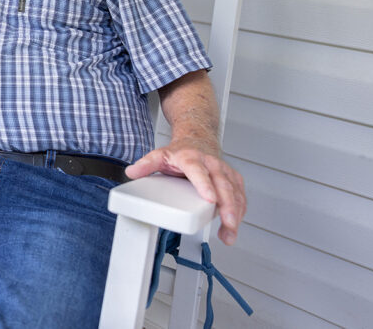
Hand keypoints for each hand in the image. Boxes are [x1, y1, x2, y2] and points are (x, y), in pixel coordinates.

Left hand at [125, 137, 245, 244]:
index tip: (210, 199)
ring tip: (229, 233)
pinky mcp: (233, 179)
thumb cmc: (181, 151)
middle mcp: (212, 164)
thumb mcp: (160, 155)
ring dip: (235, 213)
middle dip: (228, 205)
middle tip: (228, 223)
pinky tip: (233, 226)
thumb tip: (131, 172)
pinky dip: (240, 212)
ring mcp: (224, 172)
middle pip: (223, 185)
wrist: (197, 139)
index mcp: (192, 158)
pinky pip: (240, 196)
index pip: (199, 171)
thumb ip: (146, 164)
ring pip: (235, 192)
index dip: (205, 185)